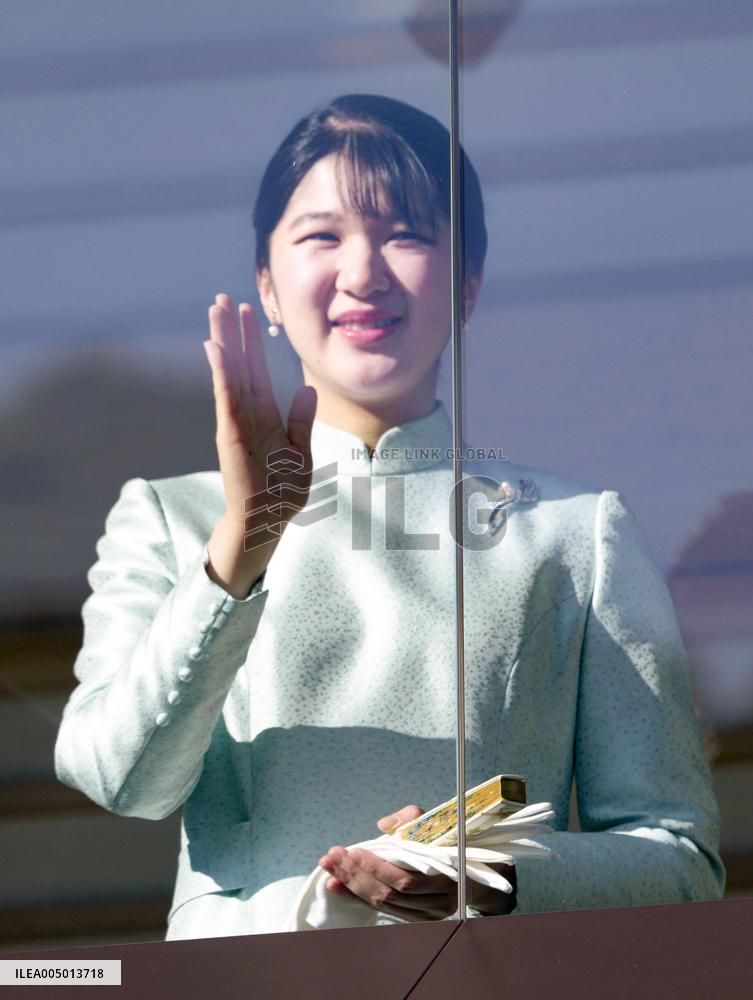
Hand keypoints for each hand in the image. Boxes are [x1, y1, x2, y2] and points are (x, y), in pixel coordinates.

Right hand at [203, 293, 316, 595]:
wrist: (268, 521)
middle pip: (239, 364)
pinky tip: (216, 348)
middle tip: (222, 299)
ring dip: (222, 341)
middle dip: (232, 332)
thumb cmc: (282, 492)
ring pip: (229, 372)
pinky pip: (226, 396)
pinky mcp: (230, 432)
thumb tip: (307, 390)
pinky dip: (221, 372)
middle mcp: (247, 413)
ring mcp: (237, 421)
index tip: (248, 313)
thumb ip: (301, 421)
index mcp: (265, 415)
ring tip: (215, 311)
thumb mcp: (301, 453)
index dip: (252, 342)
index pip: (257, 370)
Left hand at [318, 804, 516, 920]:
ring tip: (330, 869)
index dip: (375, 866)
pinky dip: (361, 897)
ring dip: (352, 886)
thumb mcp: (436, 822)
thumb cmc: (454, 841)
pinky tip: (342, 885)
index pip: (404, 878)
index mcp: (446, 876)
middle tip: (330, 858)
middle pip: (388, 894)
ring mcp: (428, 914)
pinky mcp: (418, 919)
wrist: (481, 874)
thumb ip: (410, 818)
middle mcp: (438, 902)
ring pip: (384, 904)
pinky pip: (385, 910)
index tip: (351, 850)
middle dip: (355, 875)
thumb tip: (382, 826)